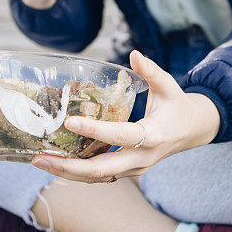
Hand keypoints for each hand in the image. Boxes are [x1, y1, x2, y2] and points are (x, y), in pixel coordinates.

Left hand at [31, 50, 220, 182]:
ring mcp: (134, 169)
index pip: (122, 136)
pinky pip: (100, 175)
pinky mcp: (127, 171)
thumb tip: (134, 54)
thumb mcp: (169, 86)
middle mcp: (142, 158)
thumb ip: (152, 71)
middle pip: (103, 169)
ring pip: (98, 177)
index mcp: (154, 135)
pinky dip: (77, 172)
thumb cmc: (176, 106)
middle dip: (70, 166)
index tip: (71, 121)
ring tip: (40, 161)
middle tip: (40, 158)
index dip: (96, 131)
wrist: (191, 131)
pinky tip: (56, 161)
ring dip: (68, 172)